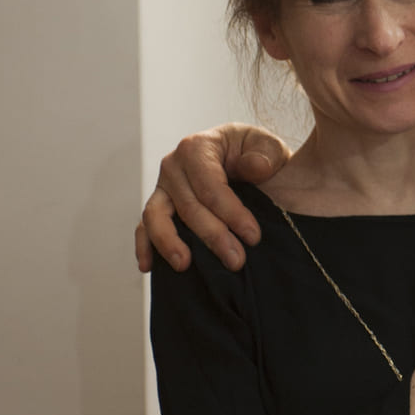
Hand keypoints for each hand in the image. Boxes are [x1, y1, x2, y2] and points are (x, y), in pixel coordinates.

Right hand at [135, 124, 290, 273]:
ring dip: (170, 243)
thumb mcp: (270, 148)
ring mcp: (162, 188)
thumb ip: (266, 154)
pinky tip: (149, 266)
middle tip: (236, 261)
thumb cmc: (258, 155)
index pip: (210, 185)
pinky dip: (145, 246)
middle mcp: (173, 165)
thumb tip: (255, 167)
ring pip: (156, 217)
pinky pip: (145, 227)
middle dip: (213, 236)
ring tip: (185, 265)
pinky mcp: (158, 207)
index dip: (231, 212)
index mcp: (197, 147)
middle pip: (187, 206)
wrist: (250, 163)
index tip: (253, 236)